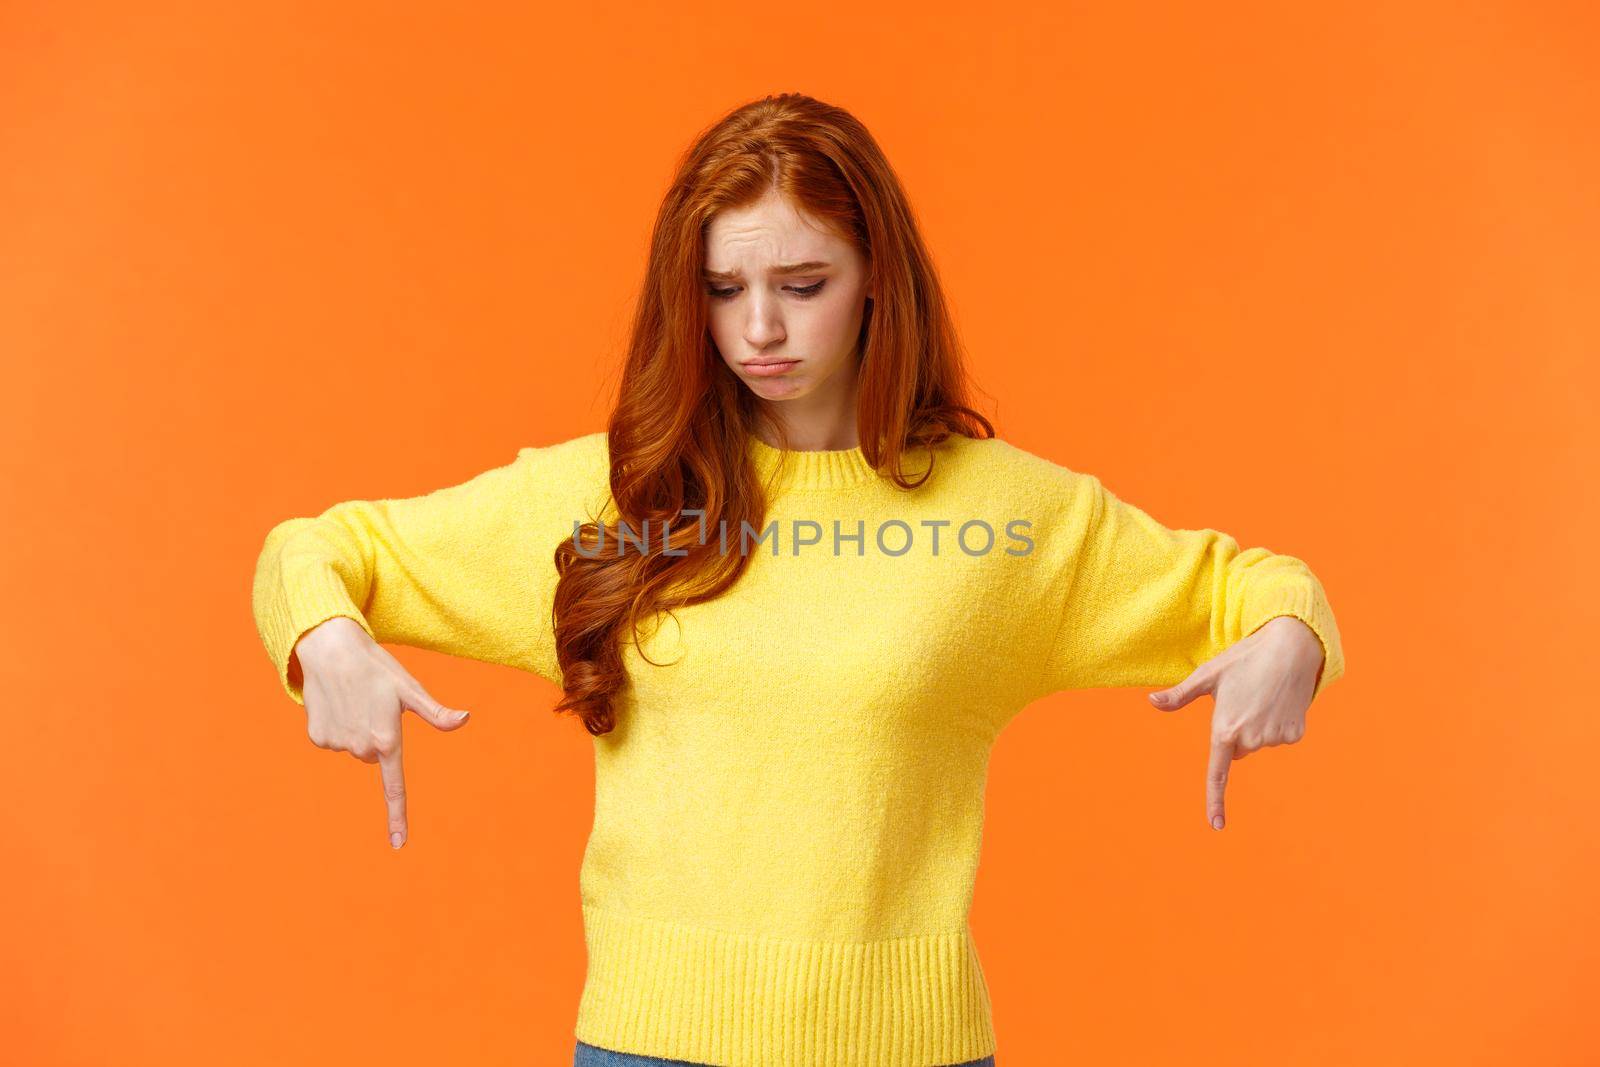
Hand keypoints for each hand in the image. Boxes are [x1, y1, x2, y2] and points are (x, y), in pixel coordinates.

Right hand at [292, 616, 472, 849]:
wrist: (329, 648)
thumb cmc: (377, 667)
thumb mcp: (410, 689)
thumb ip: (436, 713)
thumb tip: (465, 719)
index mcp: (387, 740)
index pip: (394, 787)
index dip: (398, 816)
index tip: (399, 843)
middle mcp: (360, 748)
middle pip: (376, 757)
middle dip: (378, 737)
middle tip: (374, 705)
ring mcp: (336, 745)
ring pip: (355, 748)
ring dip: (357, 729)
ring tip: (354, 699)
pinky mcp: (317, 738)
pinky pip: (334, 740)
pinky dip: (337, 724)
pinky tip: (337, 701)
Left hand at [1145, 615, 1325, 831]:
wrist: (1291, 648)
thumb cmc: (1243, 659)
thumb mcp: (1208, 675)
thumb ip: (1179, 695)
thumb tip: (1151, 701)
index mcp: (1225, 729)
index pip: (1217, 773)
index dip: (1215, 800)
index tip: (1216, 825)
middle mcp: (1250, 739)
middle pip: (1237, 751)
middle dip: (1236, 733)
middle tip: (1242, 701)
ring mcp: (1274, 738)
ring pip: (1258, 744)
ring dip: (1257, 726)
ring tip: (1262, 695)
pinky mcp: (1294, 735)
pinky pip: (1279, 738)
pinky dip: (1277, 723)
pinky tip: (1279, 700)